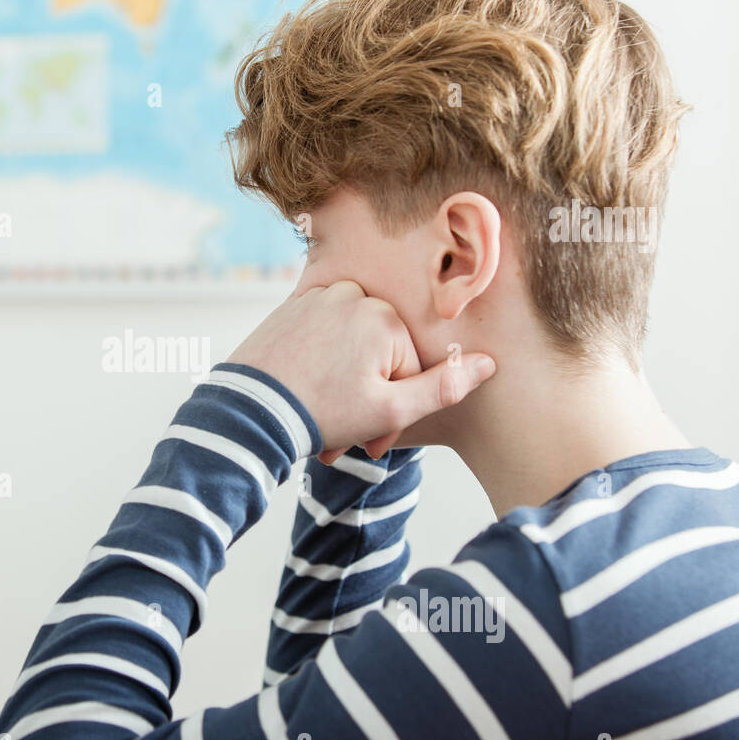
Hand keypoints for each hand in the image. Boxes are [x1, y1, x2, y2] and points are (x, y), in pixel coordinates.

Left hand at [226, 280, 495, 461]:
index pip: (408, 370)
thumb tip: (488, 363)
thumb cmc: (322, 412)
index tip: (371, 443)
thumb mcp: (391, 409)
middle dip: (368, 400)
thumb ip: (443, 386)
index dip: (394, 412)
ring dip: (345, 384)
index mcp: (385, 318)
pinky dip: (320, 365)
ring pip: (350, 347)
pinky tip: (306, 393)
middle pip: (379, 355)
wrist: (250, 410)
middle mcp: (353, 296)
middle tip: (344, 438)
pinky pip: (322, 336)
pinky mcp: (291, 307)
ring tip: (323, 418)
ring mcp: (318, 298)